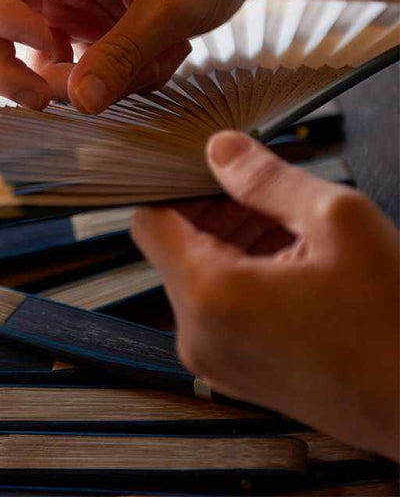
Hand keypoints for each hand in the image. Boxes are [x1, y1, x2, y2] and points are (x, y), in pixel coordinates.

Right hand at [0, 0, 270, 111]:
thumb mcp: (176, 5)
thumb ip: (124, 54)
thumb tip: (78, 103)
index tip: (47, 42)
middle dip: (2, 66)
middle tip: (45, 101)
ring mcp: (64, 4)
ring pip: (19, 52)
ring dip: (62, 81)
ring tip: (138, 72)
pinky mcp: (82, 29)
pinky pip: (65, 68)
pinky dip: (98, 82)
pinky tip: (151, 66)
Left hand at [130, 131, 399, 459]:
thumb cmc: (398, 326)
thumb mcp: (338, 222)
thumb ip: (267, 178)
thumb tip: (221, 149)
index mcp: (210, 295)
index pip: (149, 220)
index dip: (174, 187)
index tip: (207, 171)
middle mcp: (198, 334)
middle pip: (175, 248)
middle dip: (213, 213)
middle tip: (263, 195)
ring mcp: (215, 360)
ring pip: (198, 276)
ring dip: (232, 243)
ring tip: (289, 231)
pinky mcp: (237, 373)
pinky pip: (218, 309)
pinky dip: (243, 278)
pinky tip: (293, 265)